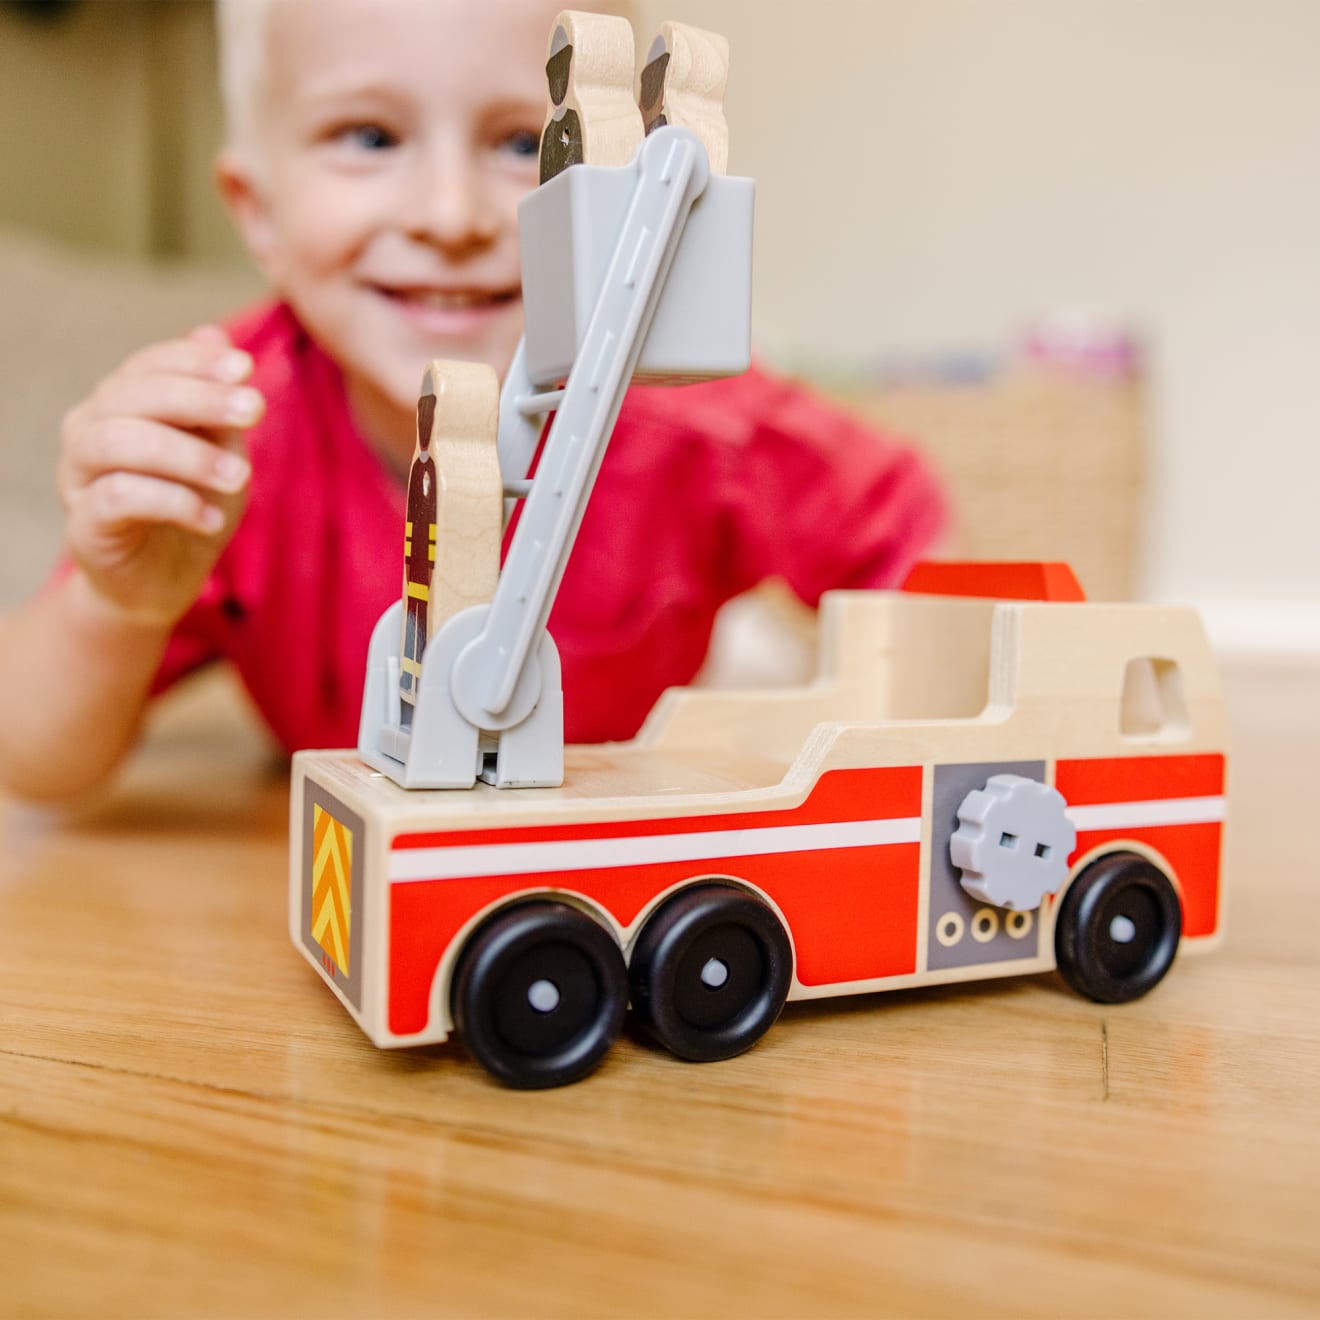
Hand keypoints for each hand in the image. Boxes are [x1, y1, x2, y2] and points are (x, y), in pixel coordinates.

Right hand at [57, 325, 263, 625]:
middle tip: (254, 410)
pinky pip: (117, 497)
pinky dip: (172, 503)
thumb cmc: (194, 508)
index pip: (149, 364)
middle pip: (131, 395)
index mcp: (122, 403)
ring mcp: (79, 476)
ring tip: (240, 478)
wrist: (163, 582)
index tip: (246, 368)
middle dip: (198, 398)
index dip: (194, 361)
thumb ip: (218, 405)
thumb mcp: (220, 453)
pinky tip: (212, 518)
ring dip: (187, 455)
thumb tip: (216, 334)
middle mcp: (90, 429)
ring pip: (116, 441)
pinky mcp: (83, 523)